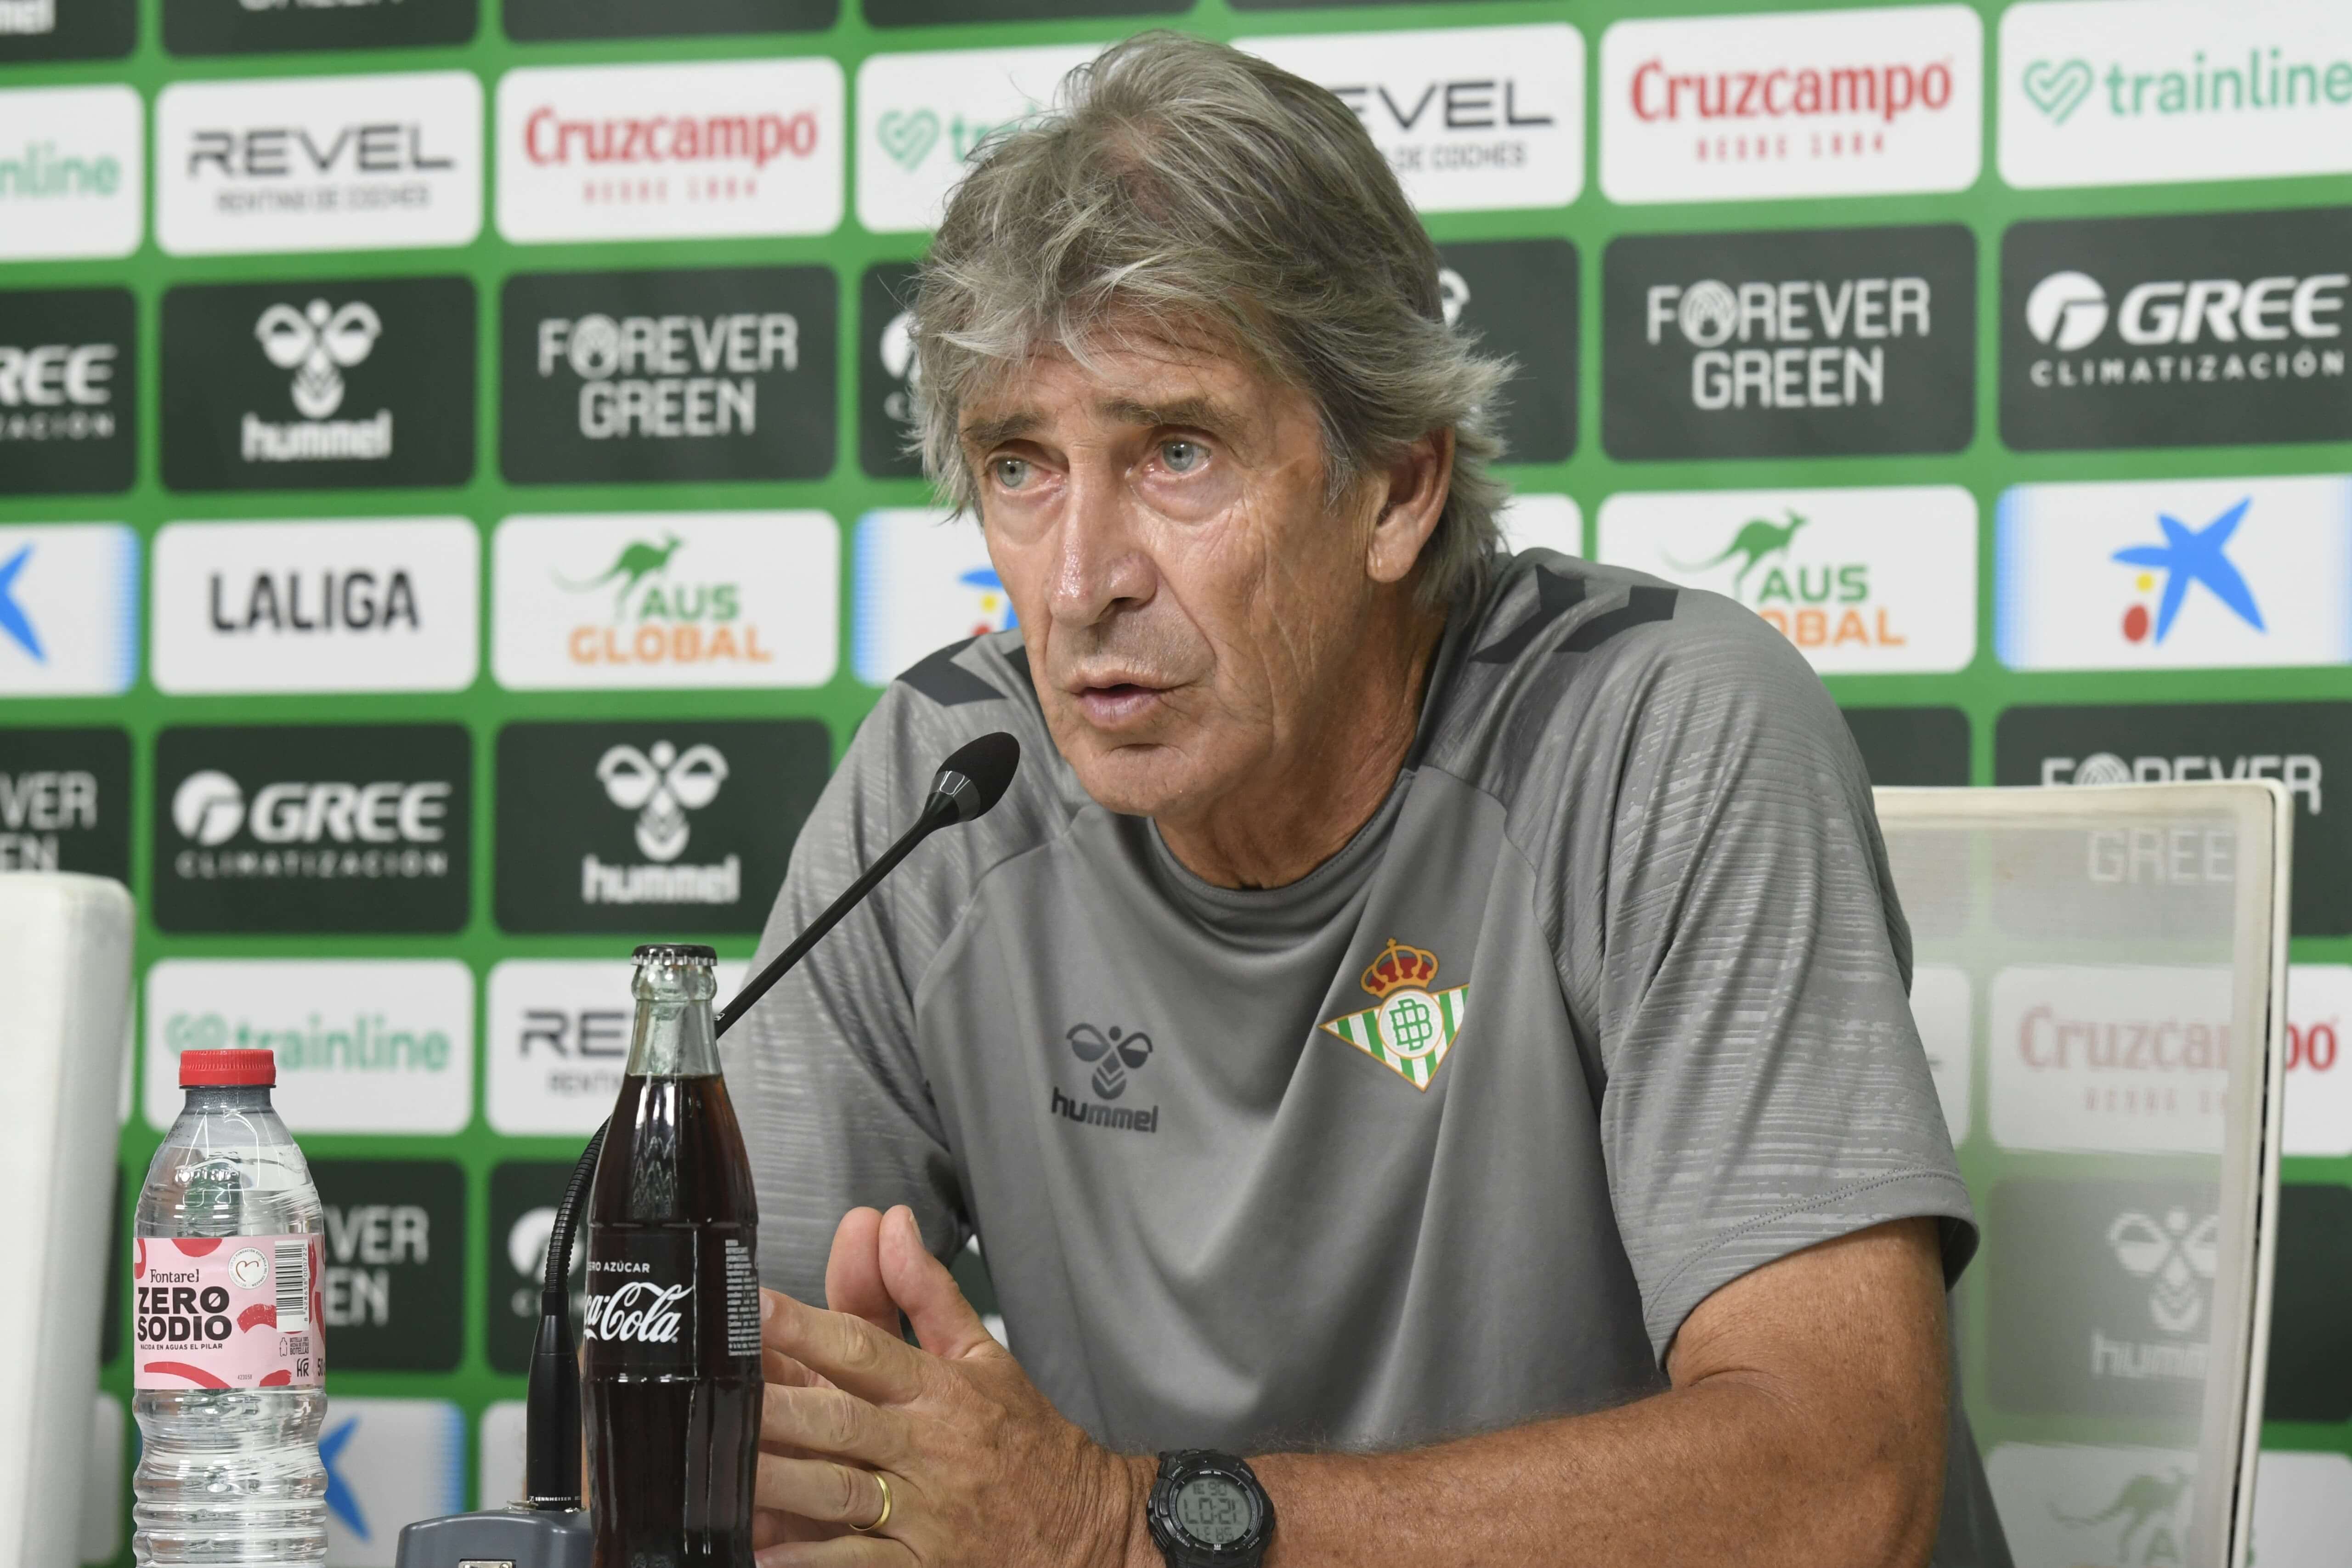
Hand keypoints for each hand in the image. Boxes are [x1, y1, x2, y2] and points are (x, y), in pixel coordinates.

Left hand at [753, 1205, 1150, 1567]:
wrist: (1084, 1530)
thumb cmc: (1022, 1439)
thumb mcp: (984, 1355)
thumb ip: (927, 1291)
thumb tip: (890, 1223)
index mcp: (938, 1389)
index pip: (864, 1347)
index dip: (806, 1326)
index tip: (753, 1306)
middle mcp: (925, 1448)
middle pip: (840, 1422)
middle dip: (777, 1408)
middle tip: (717, 1390)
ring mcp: (920, 1514)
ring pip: (839, 1493)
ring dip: (781, 1482)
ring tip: (725, 1468)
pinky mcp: (917, 1567)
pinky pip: (856, 1565)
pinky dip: (810, 1560)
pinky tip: (762, 1551)